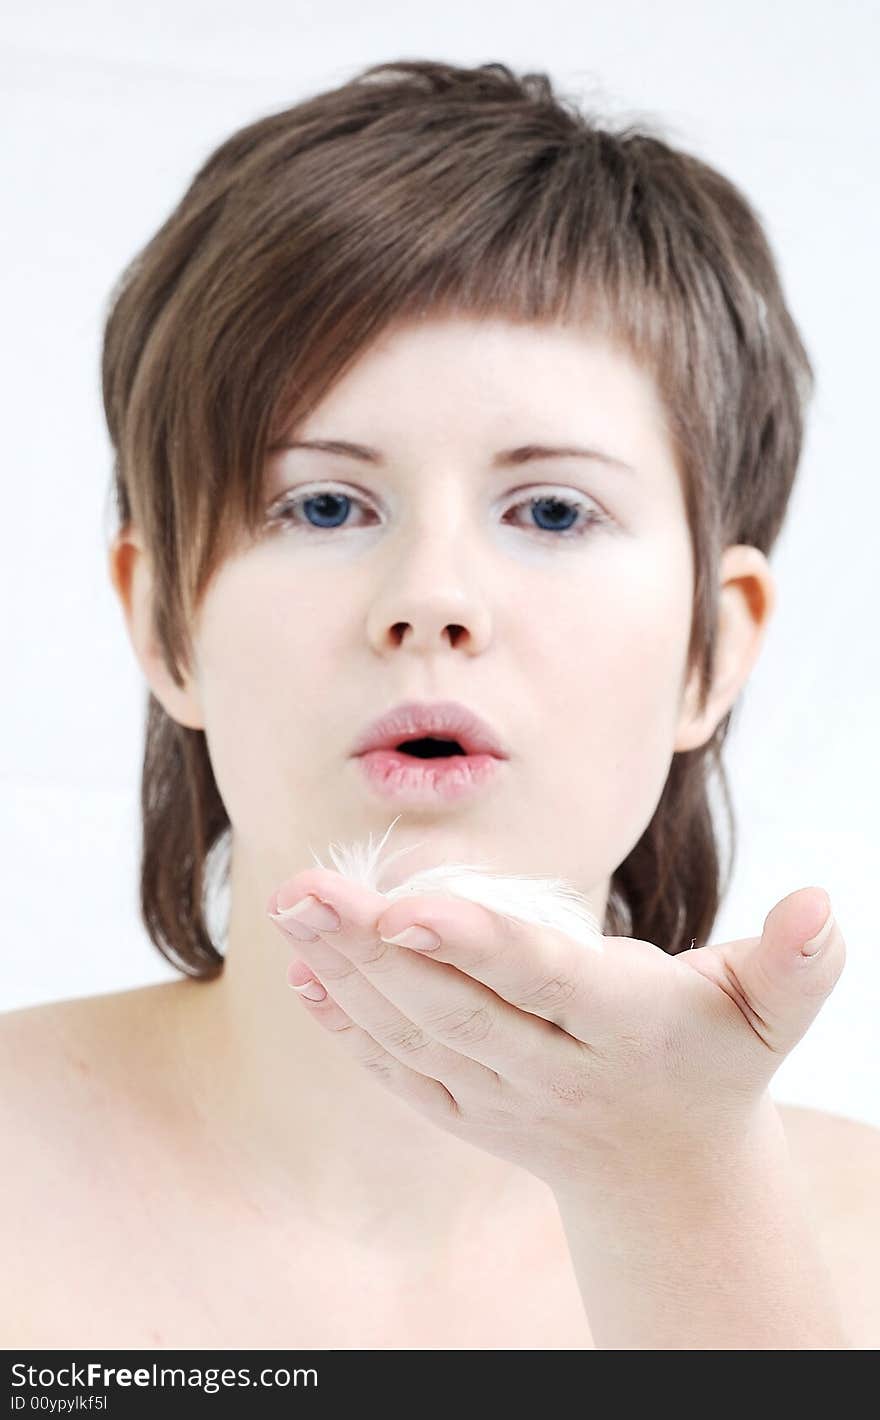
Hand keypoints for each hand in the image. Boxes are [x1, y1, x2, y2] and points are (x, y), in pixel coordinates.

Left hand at [267, 870, 844, 1196]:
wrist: (674, 1176)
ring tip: (289, 911)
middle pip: (455, 1011)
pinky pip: (402, 1076)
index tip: (404, 907)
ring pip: (415, 1040)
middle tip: (304, 888)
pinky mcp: (472, 1115)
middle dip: (372, 950)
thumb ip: (796, 962)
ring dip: (346, 977)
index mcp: (625, 1031)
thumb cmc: (719, 1059)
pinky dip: (351, 1031)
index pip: (542, 982)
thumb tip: (822, 901)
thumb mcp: (772, 1012)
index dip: (476, 946)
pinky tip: (308, 980)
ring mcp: (504, 1102)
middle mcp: (555, 1072)